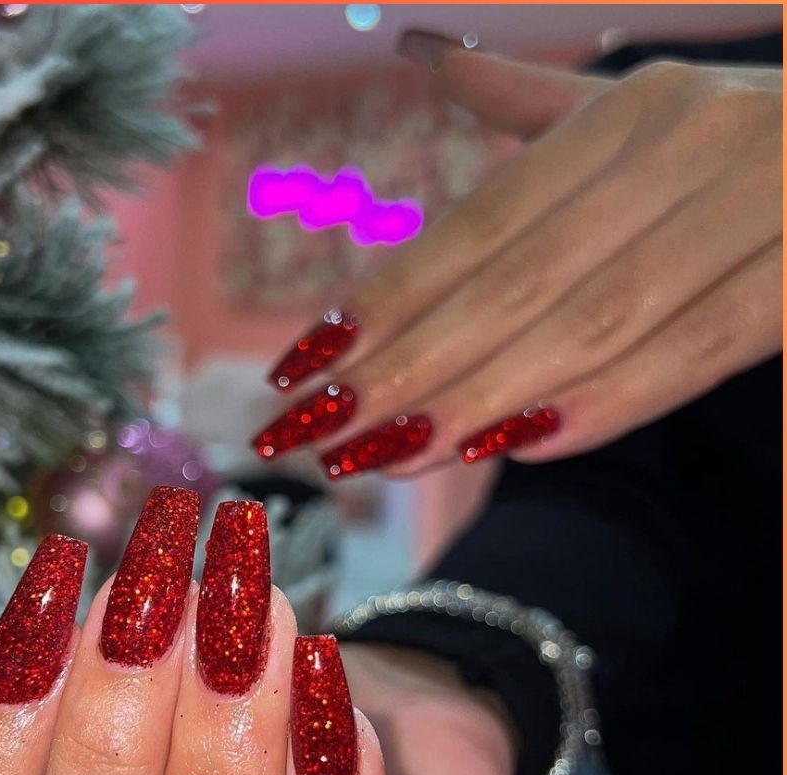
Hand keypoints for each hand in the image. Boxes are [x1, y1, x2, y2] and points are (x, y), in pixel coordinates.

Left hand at [252, 40, 781, 476]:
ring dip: (476, 395)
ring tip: (384, 455)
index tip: (298, 368)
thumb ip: (535, 108)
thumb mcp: (647, 120)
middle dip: (402, 367)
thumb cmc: (755, 153)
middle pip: (511, 282)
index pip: (474, 230)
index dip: (381, 302)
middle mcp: (684, 141)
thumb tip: (429, 55)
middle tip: (313, 435)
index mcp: (625, 113)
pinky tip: (518, 447)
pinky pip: (697, 347)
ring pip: (589, 318)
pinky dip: (607, 398)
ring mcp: (758, 199)